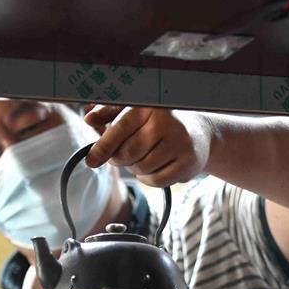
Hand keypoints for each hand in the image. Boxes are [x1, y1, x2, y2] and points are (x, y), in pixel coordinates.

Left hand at [84, 106, 211, 186]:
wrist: (199, 133)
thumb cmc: (159, 123)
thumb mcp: (135, 112)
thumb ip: (109, 114)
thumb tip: (89, 118)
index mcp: (150, 107)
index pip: (121, 128)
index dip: (104, 146)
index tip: (91, 160)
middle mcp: (167, 122)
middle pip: (128, 153)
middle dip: (120, 159)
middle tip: (124, 155)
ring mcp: (180, 143)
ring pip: (141, 168)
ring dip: (136, 169)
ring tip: (144, 158)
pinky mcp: (188, 162)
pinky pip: (156, 181)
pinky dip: (149, 179)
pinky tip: (153, 168)